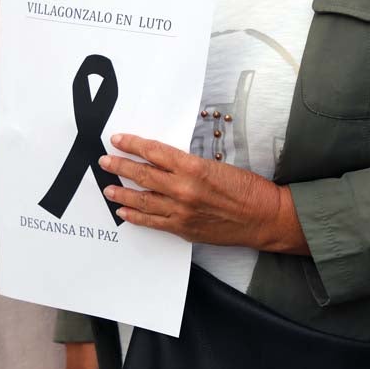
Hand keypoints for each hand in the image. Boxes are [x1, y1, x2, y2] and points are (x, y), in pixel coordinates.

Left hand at [98, 134, 308, 254]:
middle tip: (105, 161)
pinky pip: (152, 222)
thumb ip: (187, 165)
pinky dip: (135, 216)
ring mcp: (181, 211)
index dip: (133, 145)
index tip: (117, 140)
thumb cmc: (247, 189)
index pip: (154, 152)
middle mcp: (183, 189)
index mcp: (193, 167)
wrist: (264, 217)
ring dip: (122, 192)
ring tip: (107, 187)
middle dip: (120, 166)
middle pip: (143, 174)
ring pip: (142, 199)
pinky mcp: (183, 228)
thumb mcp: (216, 165)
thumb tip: (161, 161)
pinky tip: (124, 210)